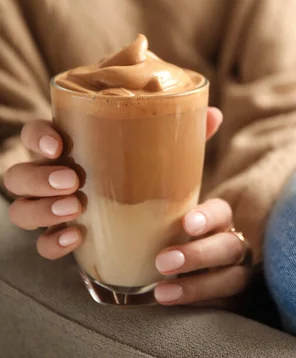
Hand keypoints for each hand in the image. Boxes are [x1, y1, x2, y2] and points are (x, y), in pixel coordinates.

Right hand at [4, 108, 222, 259]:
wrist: (140, 212)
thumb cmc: (143, 169)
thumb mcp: (161, 149)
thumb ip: (182, 132)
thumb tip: (213, 114)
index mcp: (69, 145)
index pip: (35, 134)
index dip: (38, 136)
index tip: (59, 144)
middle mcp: (50, 175)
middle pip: (18, 174)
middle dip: (39, 178)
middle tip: (72, 181)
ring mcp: (51, 208)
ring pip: (20, 209)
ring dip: (41, 209)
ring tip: (76, 208)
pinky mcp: (60, 235)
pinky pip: (41, 243)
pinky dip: (53, 242)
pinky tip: (77, 237)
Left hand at [154, 198, 250, 306]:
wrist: (189, 273)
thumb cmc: (168, 242)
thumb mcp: (164, 226)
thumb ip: (147, 219)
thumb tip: (101, 214)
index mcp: (218, 221)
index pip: (220, 212)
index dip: (207, 217)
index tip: (186, 224)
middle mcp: (232, 246)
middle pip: (229, 246)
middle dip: (198, 255)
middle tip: (163, 262)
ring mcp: (236, 274)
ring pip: (232, 279)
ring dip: (197, 287)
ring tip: (162, 292)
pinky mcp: (232, 301)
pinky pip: (225, 306)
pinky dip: (199, 306)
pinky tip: (173, 306)